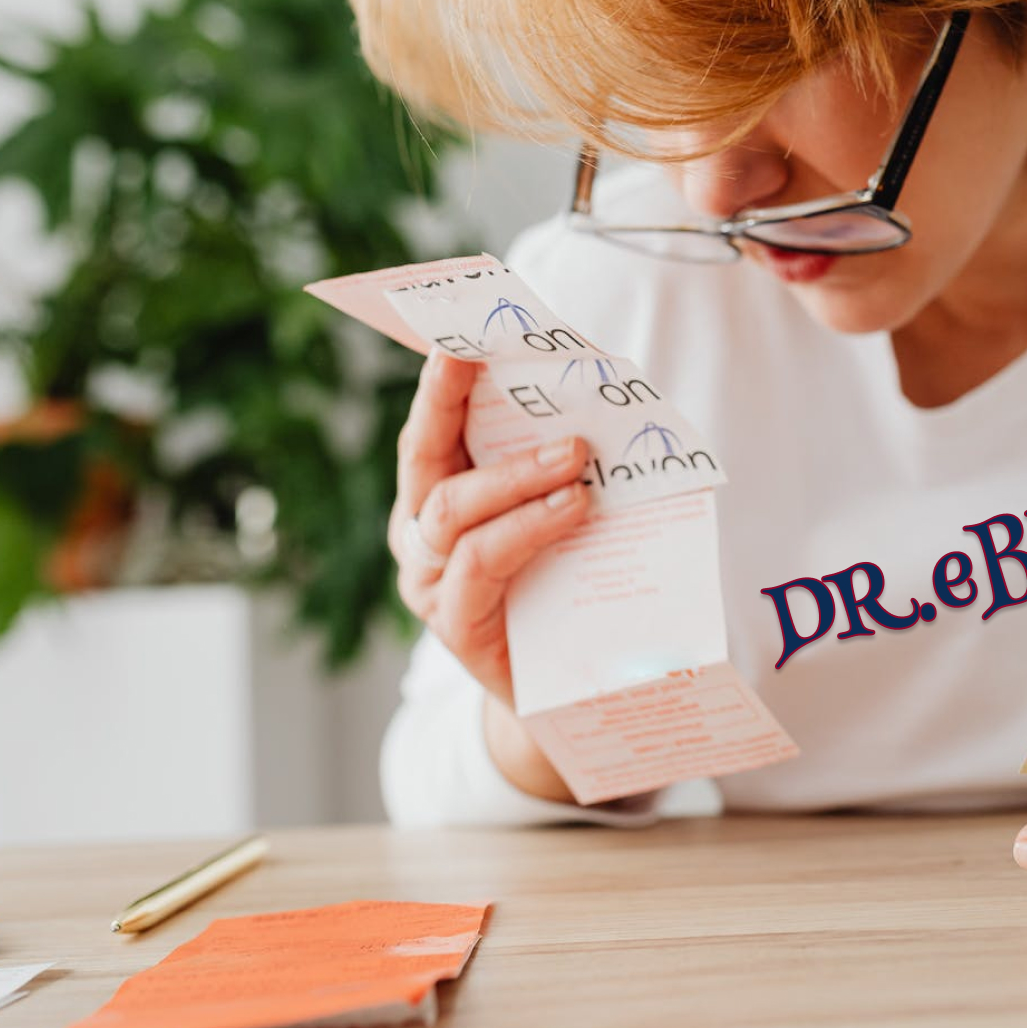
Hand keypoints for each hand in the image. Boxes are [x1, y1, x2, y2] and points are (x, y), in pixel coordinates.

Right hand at [389, 351, 592, 711]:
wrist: (569, 691)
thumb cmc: (564, 587)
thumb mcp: (562, 515)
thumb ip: (564, 467)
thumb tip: (606, 399)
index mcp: (438, 494)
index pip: (431, 429)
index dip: (440, 383)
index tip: (460, 336)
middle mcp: (420, 533)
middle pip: (425, 458)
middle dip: (453, 405)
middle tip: (499, 365)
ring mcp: (430, 581)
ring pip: (453, 509)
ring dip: (516, 475)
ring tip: (575, 462)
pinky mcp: (454, 625)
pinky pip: (479, 565)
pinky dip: (526, 529)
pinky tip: (571, 511)